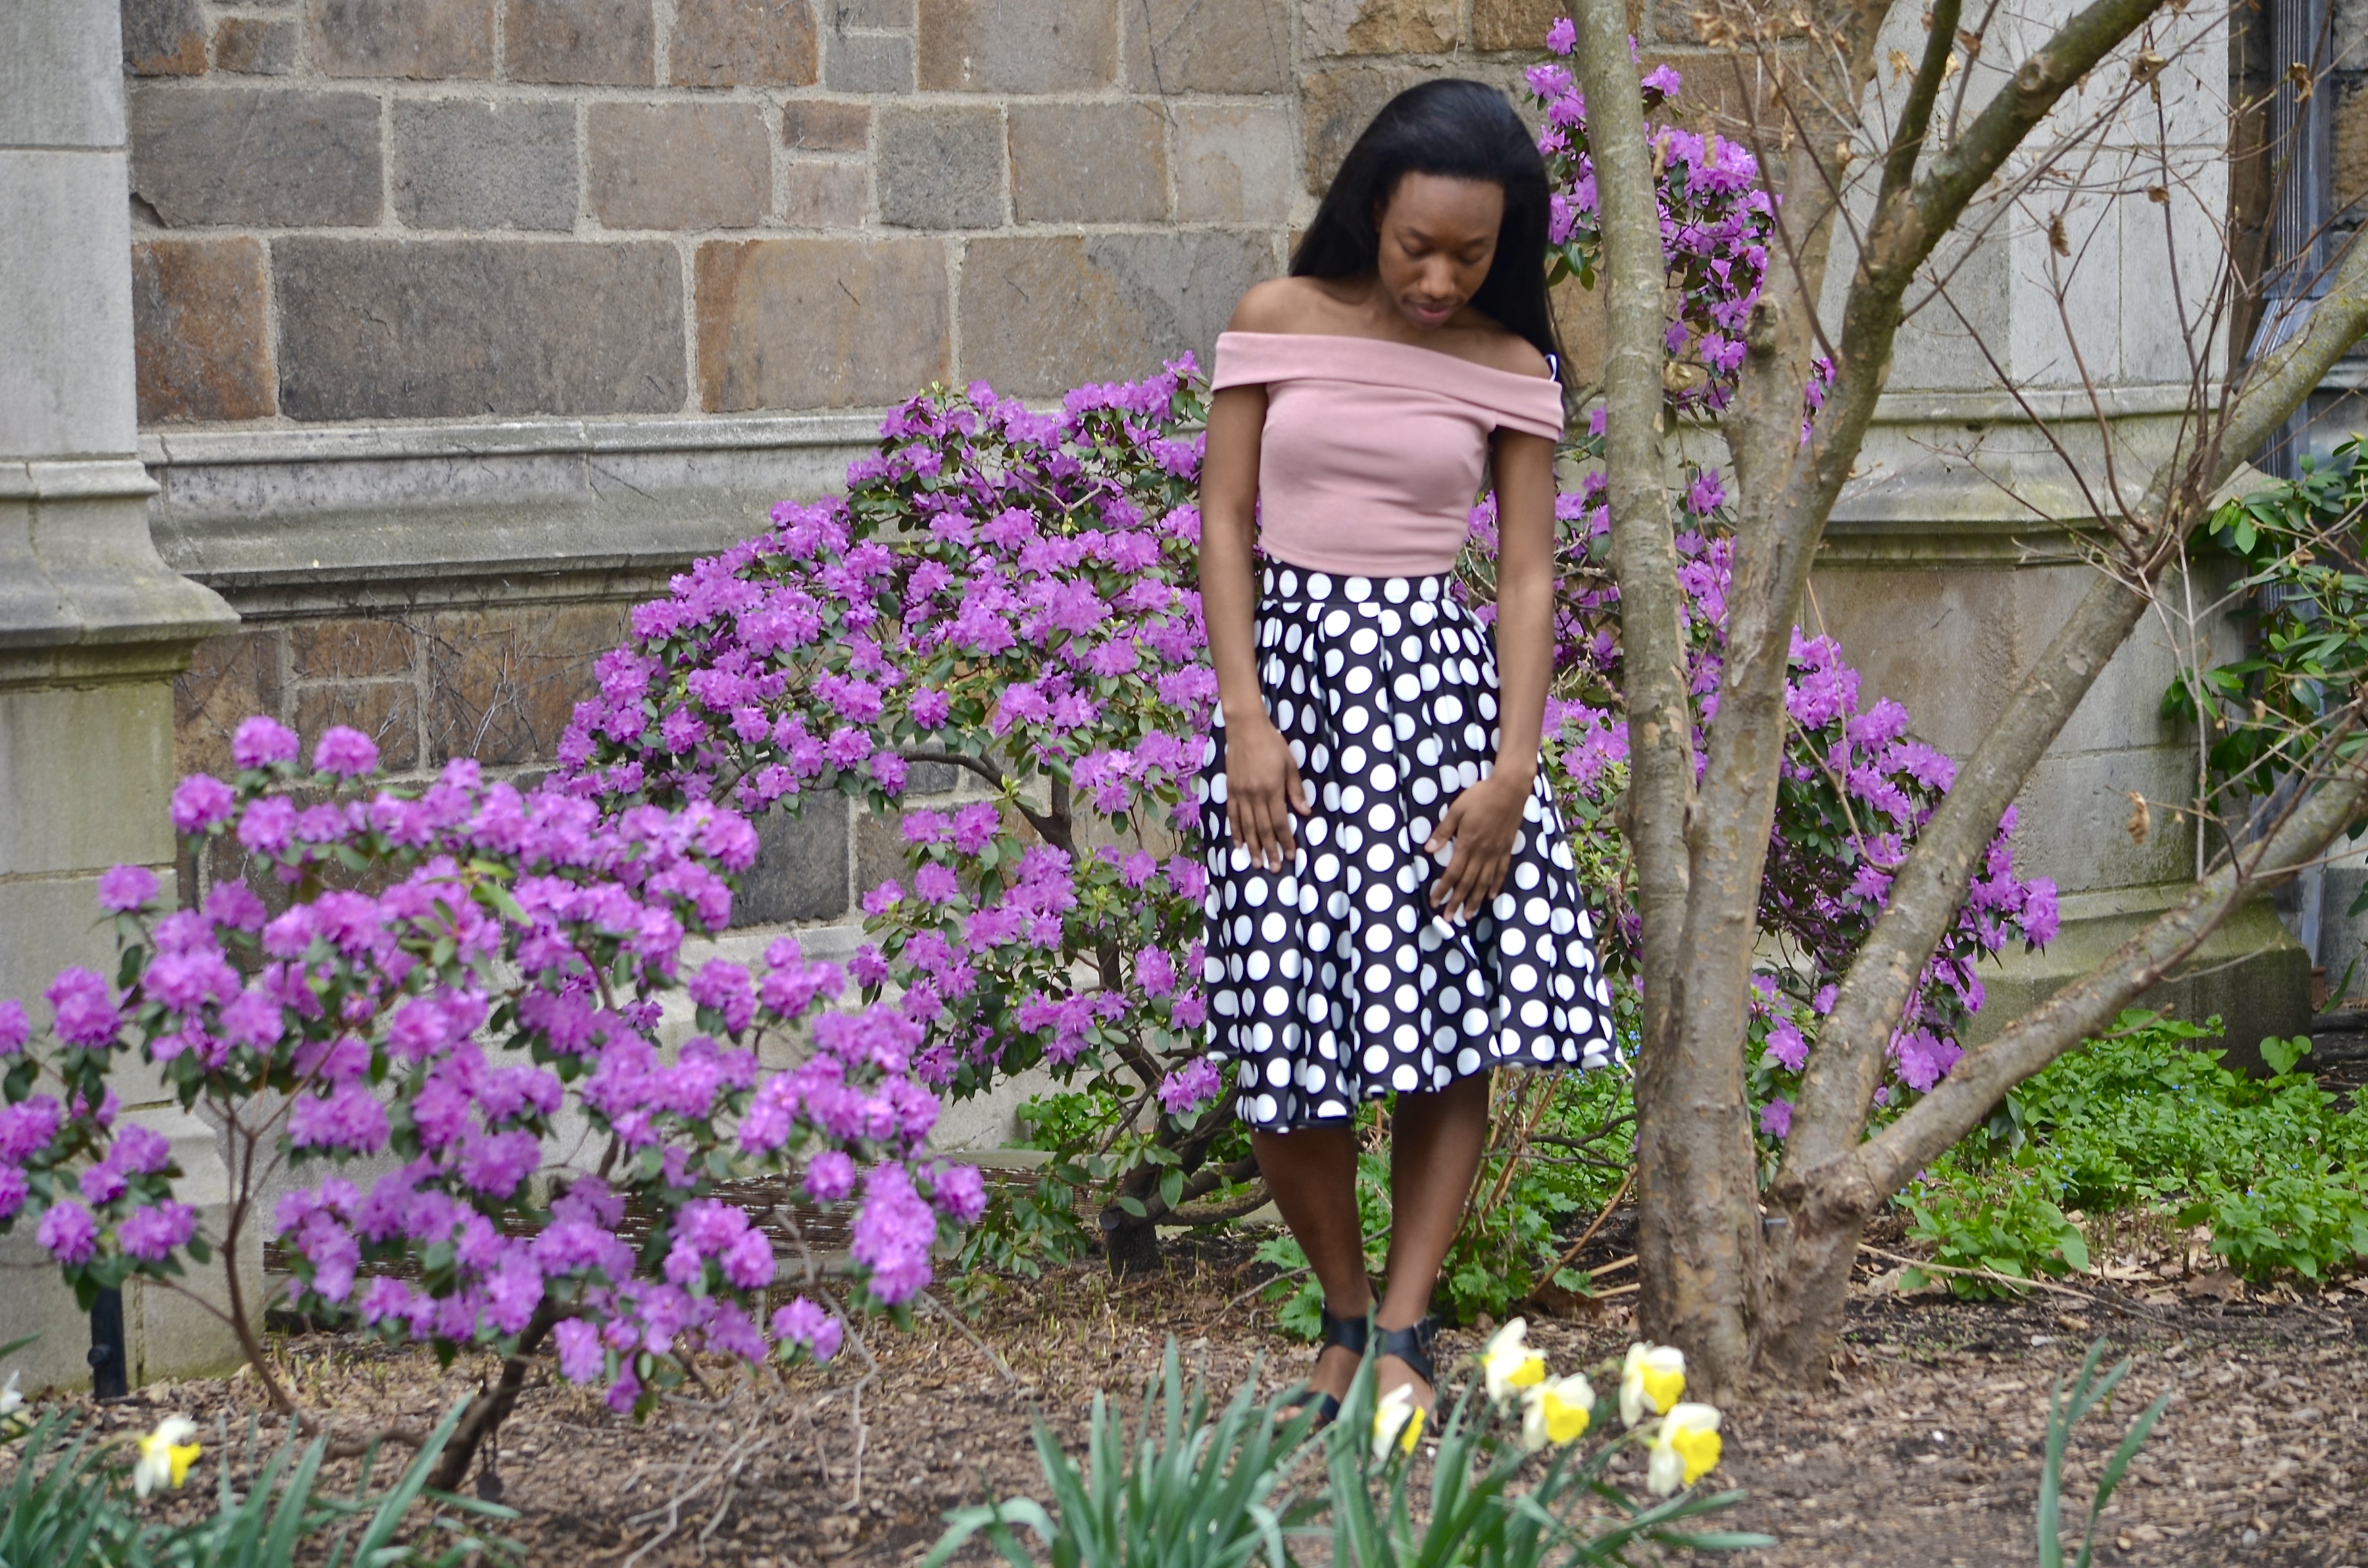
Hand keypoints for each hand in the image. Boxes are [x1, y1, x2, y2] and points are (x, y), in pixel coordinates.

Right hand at [1224, 719, 1308, 871]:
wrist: (1245, 728)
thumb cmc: (1273, 744)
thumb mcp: (1291, 764)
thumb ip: (1296, 790)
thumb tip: (1304, 812)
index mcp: (1272, 789)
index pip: (1279, 822)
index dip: (1286, 840)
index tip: (1291, 855)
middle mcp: (1255, 795)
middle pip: (1263, 829)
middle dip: (1270, 850)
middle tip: (1274, 868)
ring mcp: (1240, 794)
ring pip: (1247, 826)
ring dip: (1253, 847)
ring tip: (1258, 863)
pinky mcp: (1231, 790)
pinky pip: (1232, 815)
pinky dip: (1235, 831)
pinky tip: (1239, 844)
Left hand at [1423, 771, 1531, 920]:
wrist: (1510, 790)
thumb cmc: (1480, 796)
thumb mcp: (1456, 810)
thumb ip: (1443, 831)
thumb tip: (1428, 850)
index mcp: (1467, 843)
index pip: (1452, 873)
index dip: (1443, 889)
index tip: (1435, 902)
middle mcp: (1482, 852)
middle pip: (1467, 883)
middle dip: (1457, 902)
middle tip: (1449, 918)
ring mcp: (1496, 852)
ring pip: (1484, 882)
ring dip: (1475, 900)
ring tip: (1468, 915)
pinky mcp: (1506, 849)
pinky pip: (1501, 872)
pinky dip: (1495, 886)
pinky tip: (1490, 897)